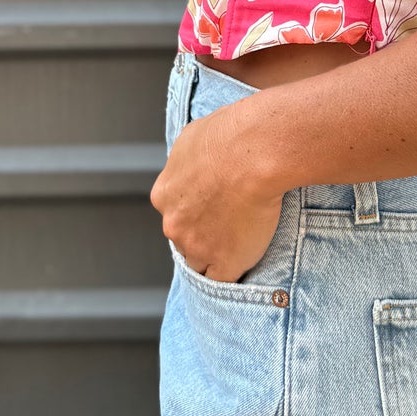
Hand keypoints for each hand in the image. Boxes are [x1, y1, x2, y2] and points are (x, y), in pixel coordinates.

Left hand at [149, 99, 284, 283]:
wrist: (253, 152)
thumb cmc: (229, 135)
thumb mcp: (193, 137)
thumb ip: (187, 159)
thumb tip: (194, 157)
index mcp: (164, 194)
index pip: (175, 213)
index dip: (194, 212)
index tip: (211, 208)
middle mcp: (174, 223)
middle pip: (185, 239)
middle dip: (202, 234)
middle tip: (229, 224)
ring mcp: (197, 247)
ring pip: (201, 262)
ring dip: (216, 256)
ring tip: (241, 245)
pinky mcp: (224, 263)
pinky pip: (225, 280)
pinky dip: (234, 274)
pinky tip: (245, 266)